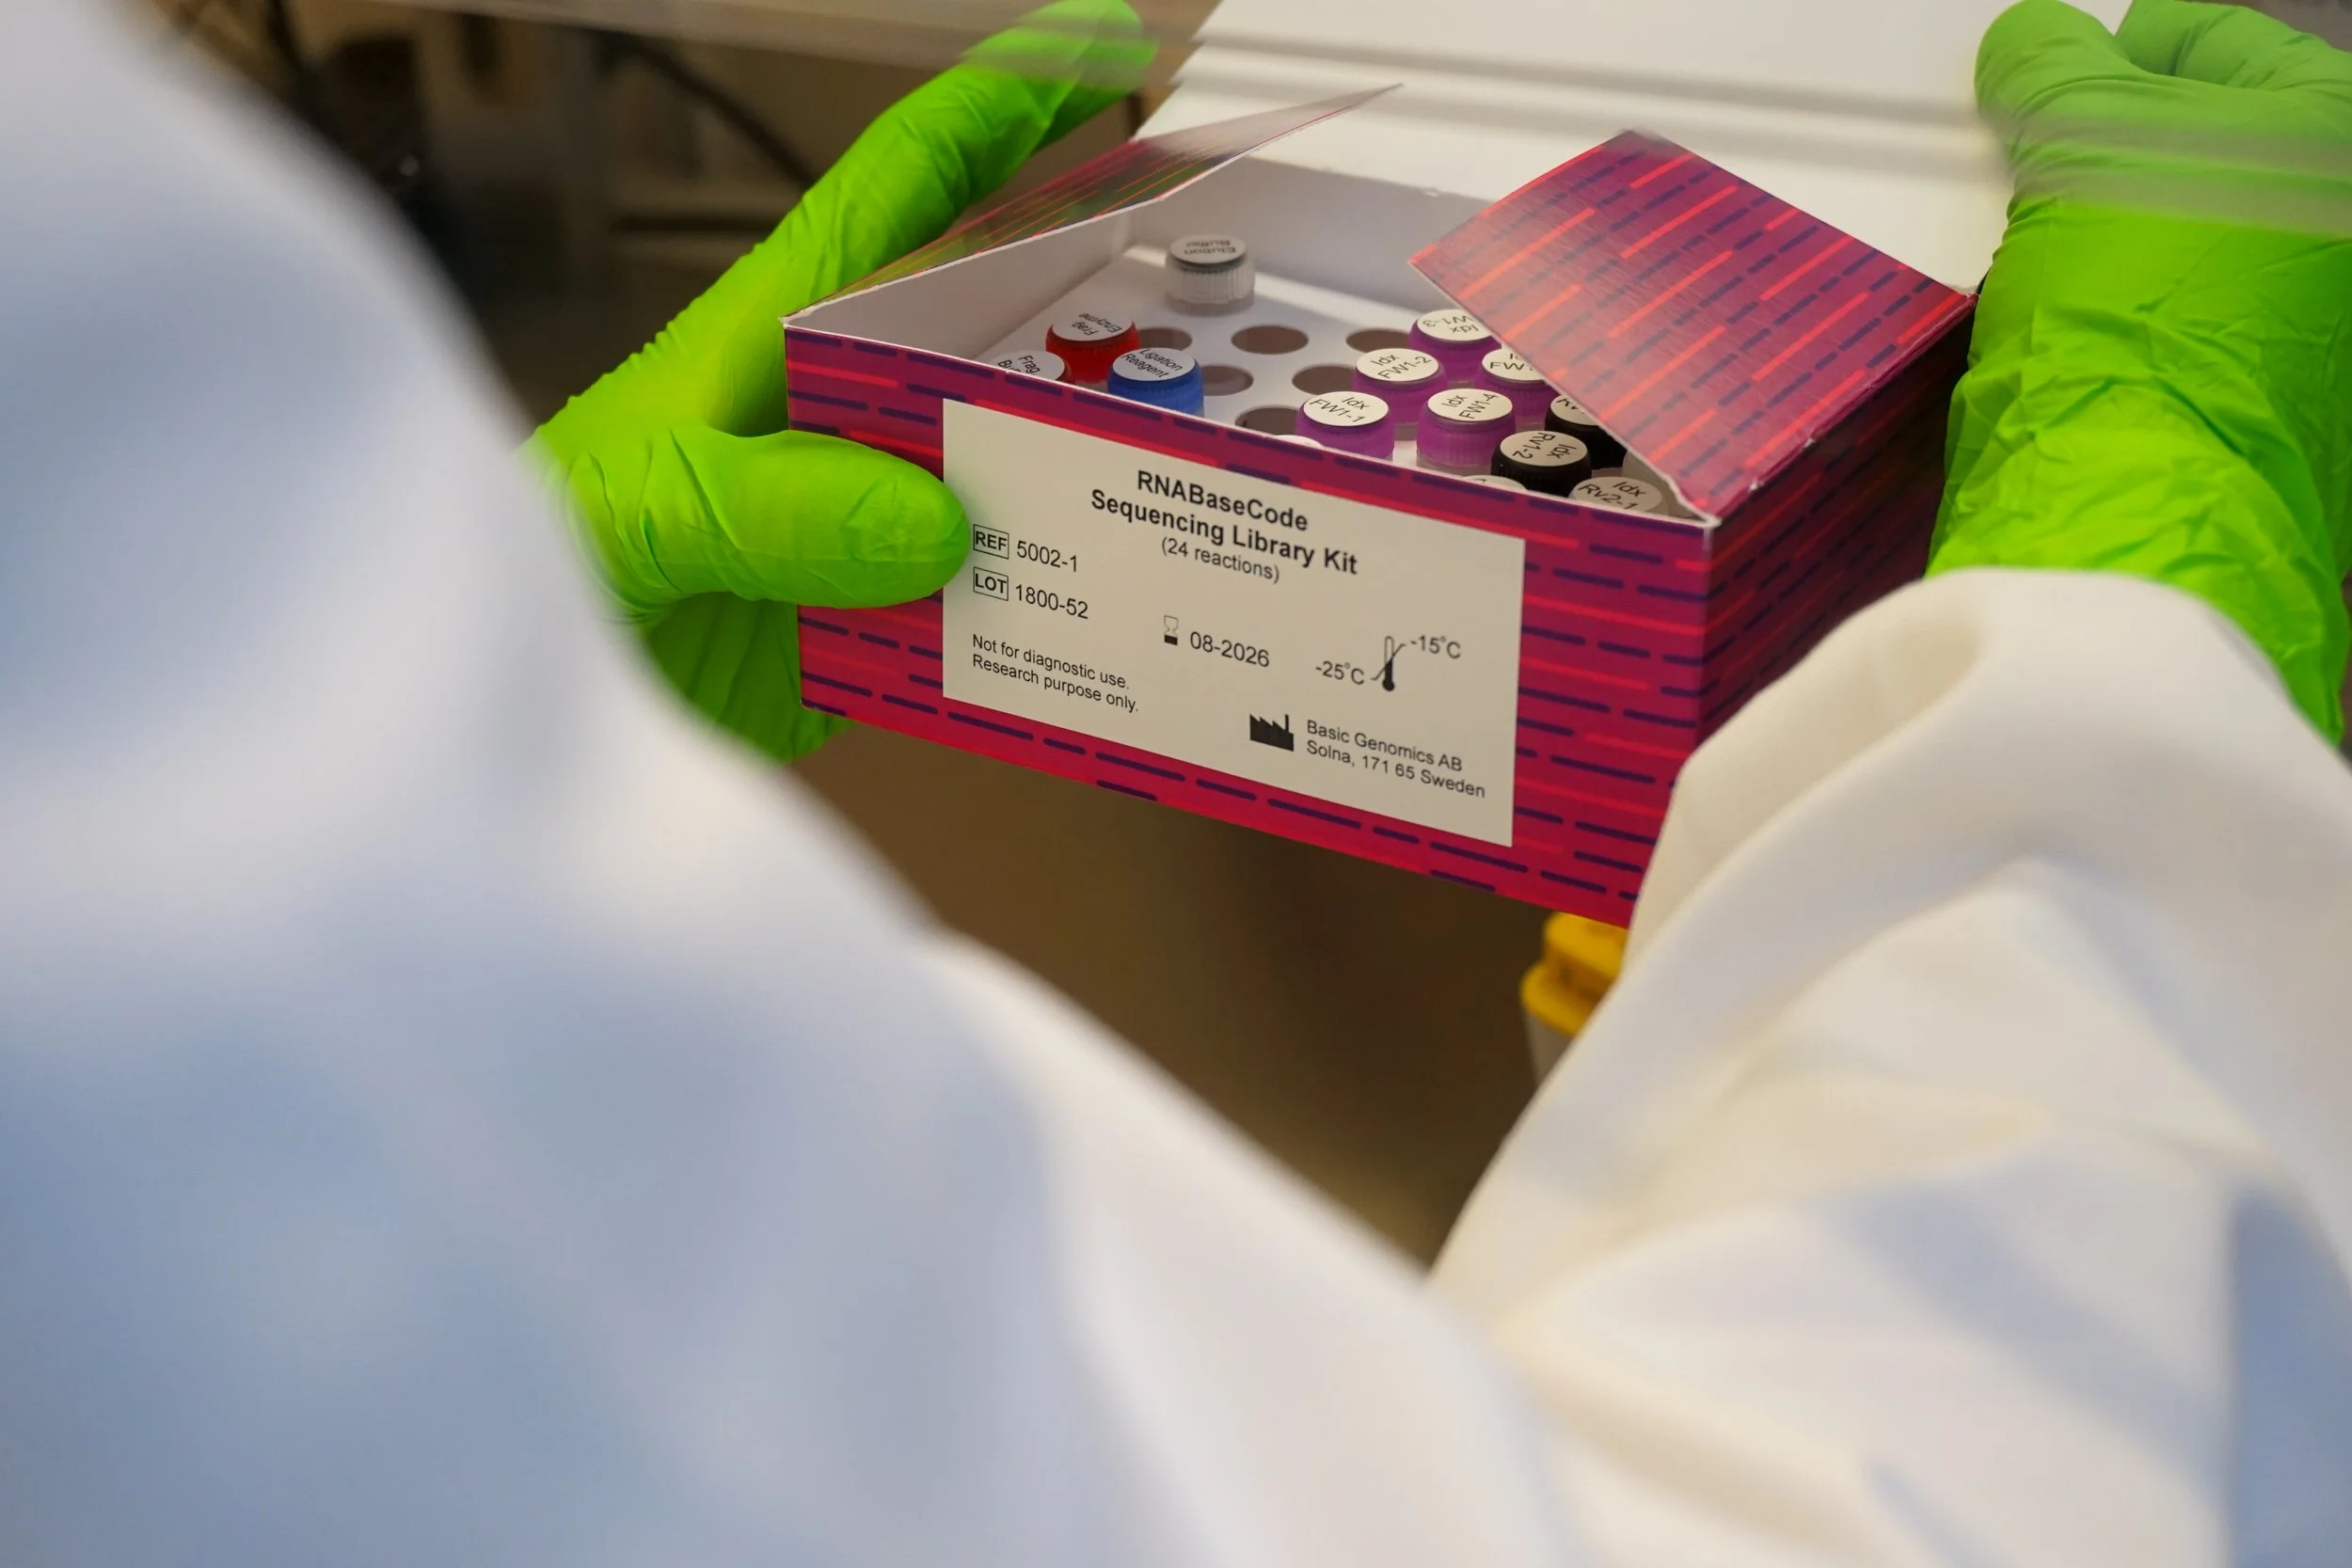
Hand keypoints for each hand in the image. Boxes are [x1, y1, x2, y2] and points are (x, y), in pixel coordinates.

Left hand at [534, 0, 1150, 761]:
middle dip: (1111, 286)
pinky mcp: (884, 628)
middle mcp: (847, 411)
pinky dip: (1067, 612)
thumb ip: (775, 505)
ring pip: (1018, 464)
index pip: (905, 189)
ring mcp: (874, 519)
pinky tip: (1142, 620)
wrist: (503, 723)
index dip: (1003, 111)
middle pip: (999, 320)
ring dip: (1106, 461)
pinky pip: (998, 607)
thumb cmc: (543, 562)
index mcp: (779, 333)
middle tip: (1235, 284)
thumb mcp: (642, 508)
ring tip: (1223, 456)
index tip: (1107, 56)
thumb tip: (942, 519)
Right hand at [1934, 0, 2351, 736]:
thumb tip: (2030, 43)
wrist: (2131, 500)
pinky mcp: (2264, 405)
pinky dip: (2128, 308)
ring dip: (2120, 229)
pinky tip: (2075, 325)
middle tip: (2044, 151)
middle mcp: (2342, 239)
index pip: (2217, 45)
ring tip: (2046, 245)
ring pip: (2196, 237)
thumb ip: (2055, 72)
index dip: (2126, 47)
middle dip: (2125, 142)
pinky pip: (2184, 324)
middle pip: (2216, 145)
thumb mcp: (2087, 147)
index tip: (2067, 63)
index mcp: (2335, 141)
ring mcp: (2314, 330)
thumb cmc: (2145, 315)